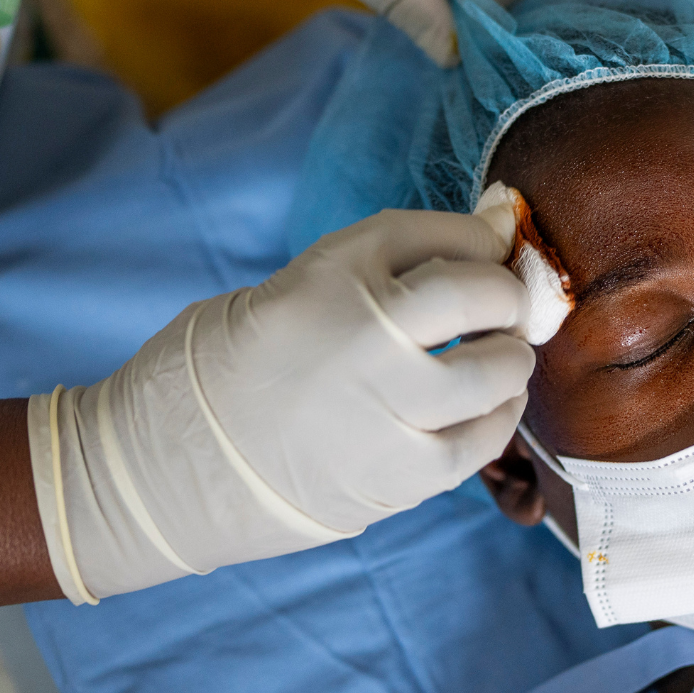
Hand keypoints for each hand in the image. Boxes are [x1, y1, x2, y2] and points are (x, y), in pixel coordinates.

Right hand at [32, 209, 533, 601]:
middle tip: (499, 312)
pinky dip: (496, 420)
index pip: (454, 246)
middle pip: (486, 304)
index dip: (488, 246)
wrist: (183, 458)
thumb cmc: (260, 351)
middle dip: (509, 303)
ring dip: (510, 363)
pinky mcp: (396, 478)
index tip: (490, 256)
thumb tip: (501, 215)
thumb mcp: (315, 274)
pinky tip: (480, 409)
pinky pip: (481, 444)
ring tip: (492, 361)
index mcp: (337, 279)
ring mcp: (384, 415)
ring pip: (496, 377)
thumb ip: (412, 244)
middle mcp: (365, 342)